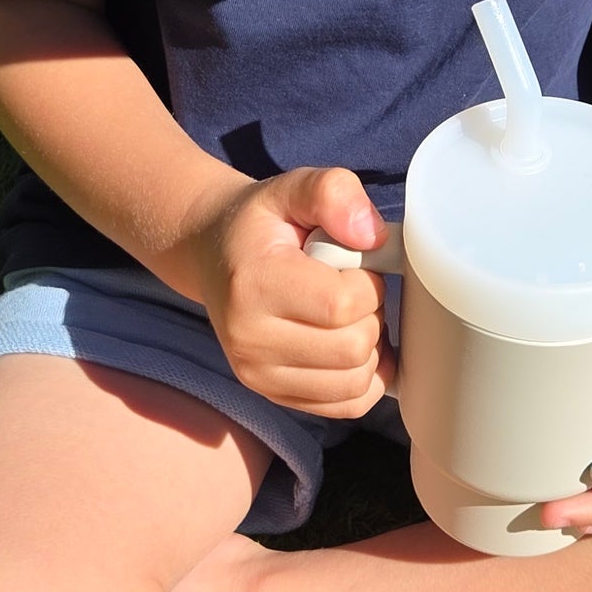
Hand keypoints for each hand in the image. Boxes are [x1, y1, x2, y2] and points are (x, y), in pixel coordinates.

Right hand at [186, 167, 395, 417]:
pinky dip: (363, 379)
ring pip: (354, 383)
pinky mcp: (272, 395)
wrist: (217, 254)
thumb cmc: (262, 223)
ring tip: (347, 317)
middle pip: (353, 349)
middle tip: (352, 291)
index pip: (343, 306)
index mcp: (254, 285)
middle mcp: (249, 340)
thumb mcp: (293, 186)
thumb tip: (374, 237)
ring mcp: (258, 375)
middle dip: (371, 316)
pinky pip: (346, 405)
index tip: (355, 264)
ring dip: (370, 349)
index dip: (369, 283)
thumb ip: (333, 193)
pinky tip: (351, 346)